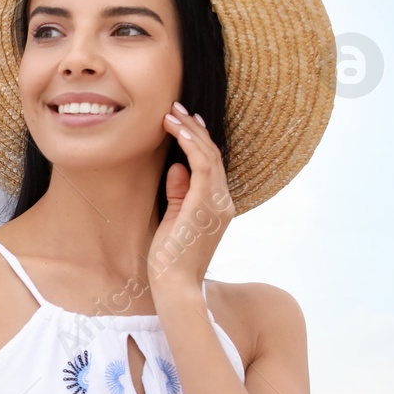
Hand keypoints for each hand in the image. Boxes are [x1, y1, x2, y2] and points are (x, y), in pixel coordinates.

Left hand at [148, 104, 233, 297]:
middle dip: (194, 129)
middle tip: (175, 108)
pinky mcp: (205, 205)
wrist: (174, 285)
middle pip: (213, 156)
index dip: (198, 140)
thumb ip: (178, 193)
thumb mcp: (173, 219)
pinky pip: (203, 165)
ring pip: (210, 156)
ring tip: (170, 114)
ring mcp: (218, 203)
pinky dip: (190, 145)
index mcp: (218, 206)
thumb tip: (177, 167)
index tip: (182, 122)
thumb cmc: (170, 258)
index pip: (212, 165)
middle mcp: (223, 202)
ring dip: (189, 131)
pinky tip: (176, 131)